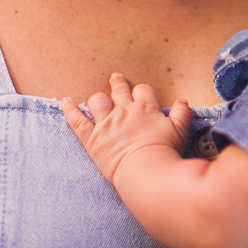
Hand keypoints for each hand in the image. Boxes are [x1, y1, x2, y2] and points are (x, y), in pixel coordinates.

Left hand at [62, 73, 192, 183]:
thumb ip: (182, 113)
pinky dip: (69, 109)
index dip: (142, 91)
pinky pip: (77, 120)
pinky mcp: (92, 138)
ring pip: (97, 101)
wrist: (146, 170)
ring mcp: (106, 124)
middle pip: (119, 91)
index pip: (142, 91)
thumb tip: (182, 101)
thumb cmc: (165, 152)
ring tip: (96, 98)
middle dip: (118, 83)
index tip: (140, 93)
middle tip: (116, 78)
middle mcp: (124, 112)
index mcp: (145, 108)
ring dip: (97, 98)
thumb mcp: (181, 130)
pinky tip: (65, 101)